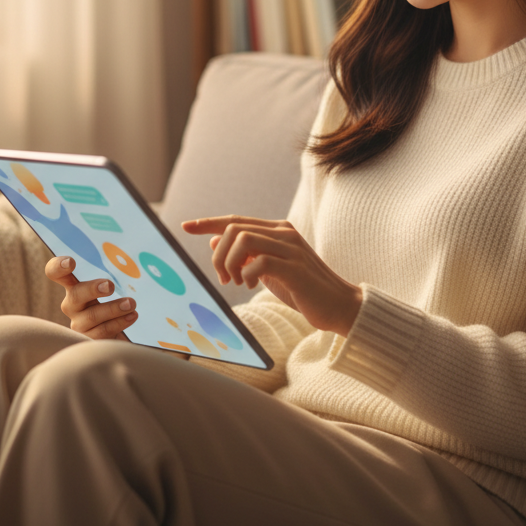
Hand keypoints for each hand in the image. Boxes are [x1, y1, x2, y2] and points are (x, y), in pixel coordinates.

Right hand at [45, 256, 138, 339]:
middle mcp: (72, 305)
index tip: (71, 262)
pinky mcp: (88, 340)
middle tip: (110, 286)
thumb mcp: (110, 287)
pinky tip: (132, 316)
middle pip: (76, 295)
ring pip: (92, 316)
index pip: (56, 273)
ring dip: (113, 308)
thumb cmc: (113, 301)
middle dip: (92, 289)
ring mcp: (78, 324)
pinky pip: (102, 331)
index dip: (58, 267)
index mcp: (74, 286)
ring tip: (131, 303)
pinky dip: (119, 322)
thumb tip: (130, 260)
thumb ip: (113, 274)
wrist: (119, 331)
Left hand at [181, 216, 362, 337]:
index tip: (186, 226)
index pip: (235, 220)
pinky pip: (259, 261)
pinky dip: (247, 274)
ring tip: (237, 282)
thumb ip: (247, 254)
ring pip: (242, 239)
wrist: (340, 305)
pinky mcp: (295, 267)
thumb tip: (216, 240)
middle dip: (218, 254)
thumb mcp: (269, 269)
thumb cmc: (302, 289)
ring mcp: (291, 248)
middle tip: (224, 279)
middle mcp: (284, 232)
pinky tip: (251, 286)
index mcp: (277, 230)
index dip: (208, 223)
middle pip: (234, 228)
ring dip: (230, 263)